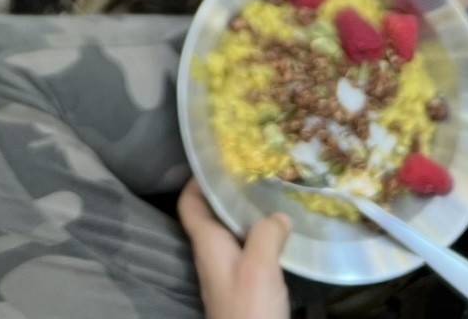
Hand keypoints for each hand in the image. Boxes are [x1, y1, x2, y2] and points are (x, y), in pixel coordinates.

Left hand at [178, 180, 290, 318]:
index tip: (215, 162)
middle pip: (211, 216)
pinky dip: (258, 239)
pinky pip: (245, 253)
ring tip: (269, 198)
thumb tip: (278, 215)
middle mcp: (211, 255)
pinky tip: (279, 237)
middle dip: (227, 194)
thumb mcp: (259, 266)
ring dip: (245, 217)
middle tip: (251, 174)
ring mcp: (226, 274)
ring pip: (230, 235)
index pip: (188, 204)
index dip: (196, 181)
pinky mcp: (242, 288)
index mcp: (207, 243)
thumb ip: (265, 234)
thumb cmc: (249, 308)